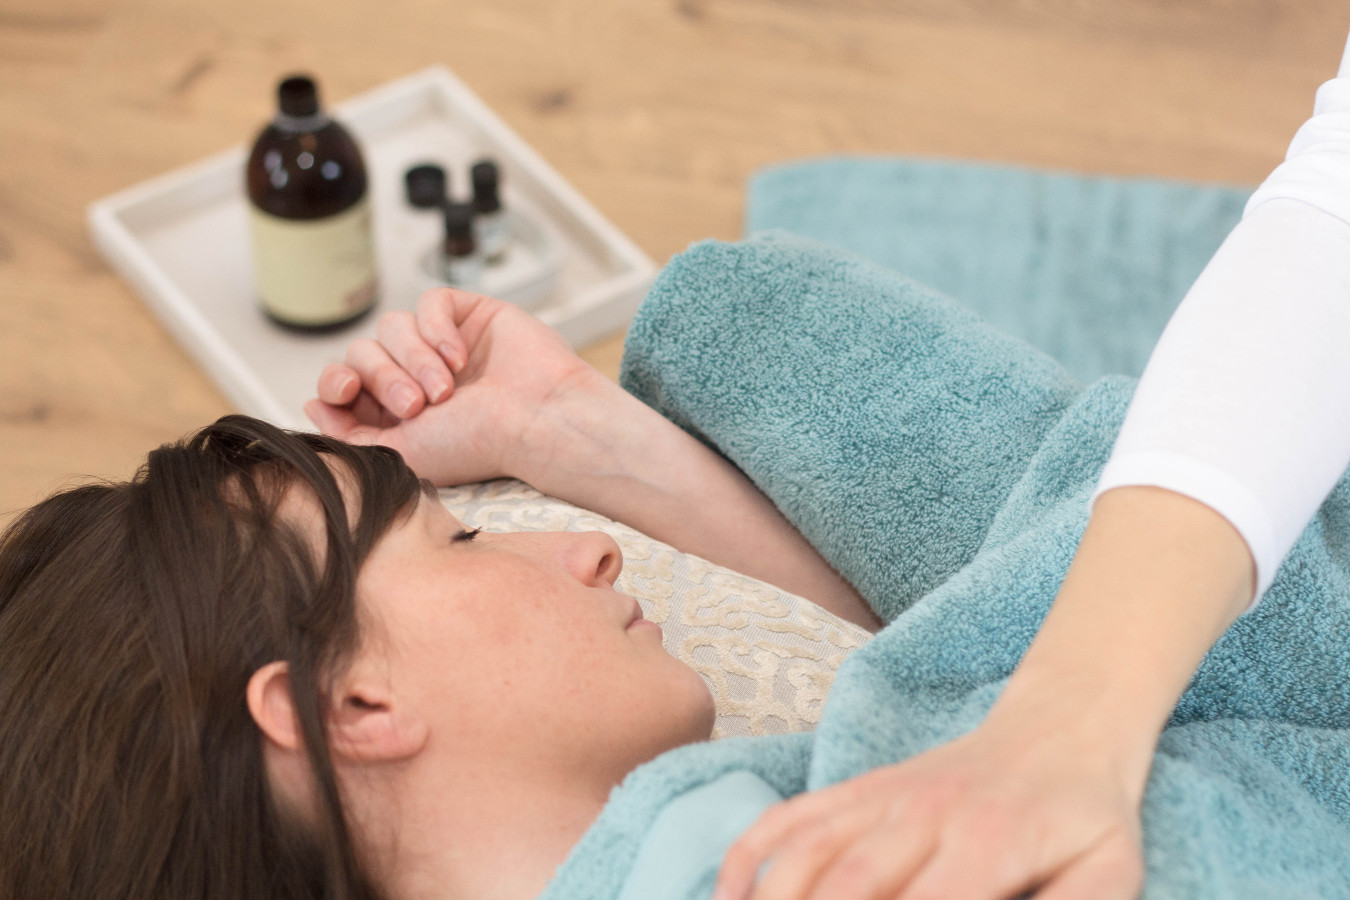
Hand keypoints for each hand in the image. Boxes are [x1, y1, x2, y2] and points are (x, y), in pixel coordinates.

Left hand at [305, 287, 599, 485]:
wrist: (536, 422)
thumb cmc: (479, 446)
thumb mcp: (398, 454)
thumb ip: (348, 437)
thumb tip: (312, 406)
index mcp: (397, 414)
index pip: (344, 384)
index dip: (336, 383)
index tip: (348, 392)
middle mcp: (416, 378)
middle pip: (362, 352)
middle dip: (383, 377)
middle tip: (418, 405)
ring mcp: (441, 345)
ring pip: (391, 326)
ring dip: (413, 359)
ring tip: (447, 389)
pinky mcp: (467, 315)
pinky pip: (427, 303)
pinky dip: (435, 328)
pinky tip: (458, 357)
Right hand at [713, 716, 1144, 899]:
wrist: (1060, 729)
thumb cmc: (1086, 817)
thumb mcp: (1110, 874)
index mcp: (989, 846)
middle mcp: (923, 816)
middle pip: (849, 885)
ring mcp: (883, 796)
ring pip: (807, 850)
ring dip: (773, 898)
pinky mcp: (860, 788)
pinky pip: (792, 816)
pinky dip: (750, 855)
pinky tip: (730, 896)